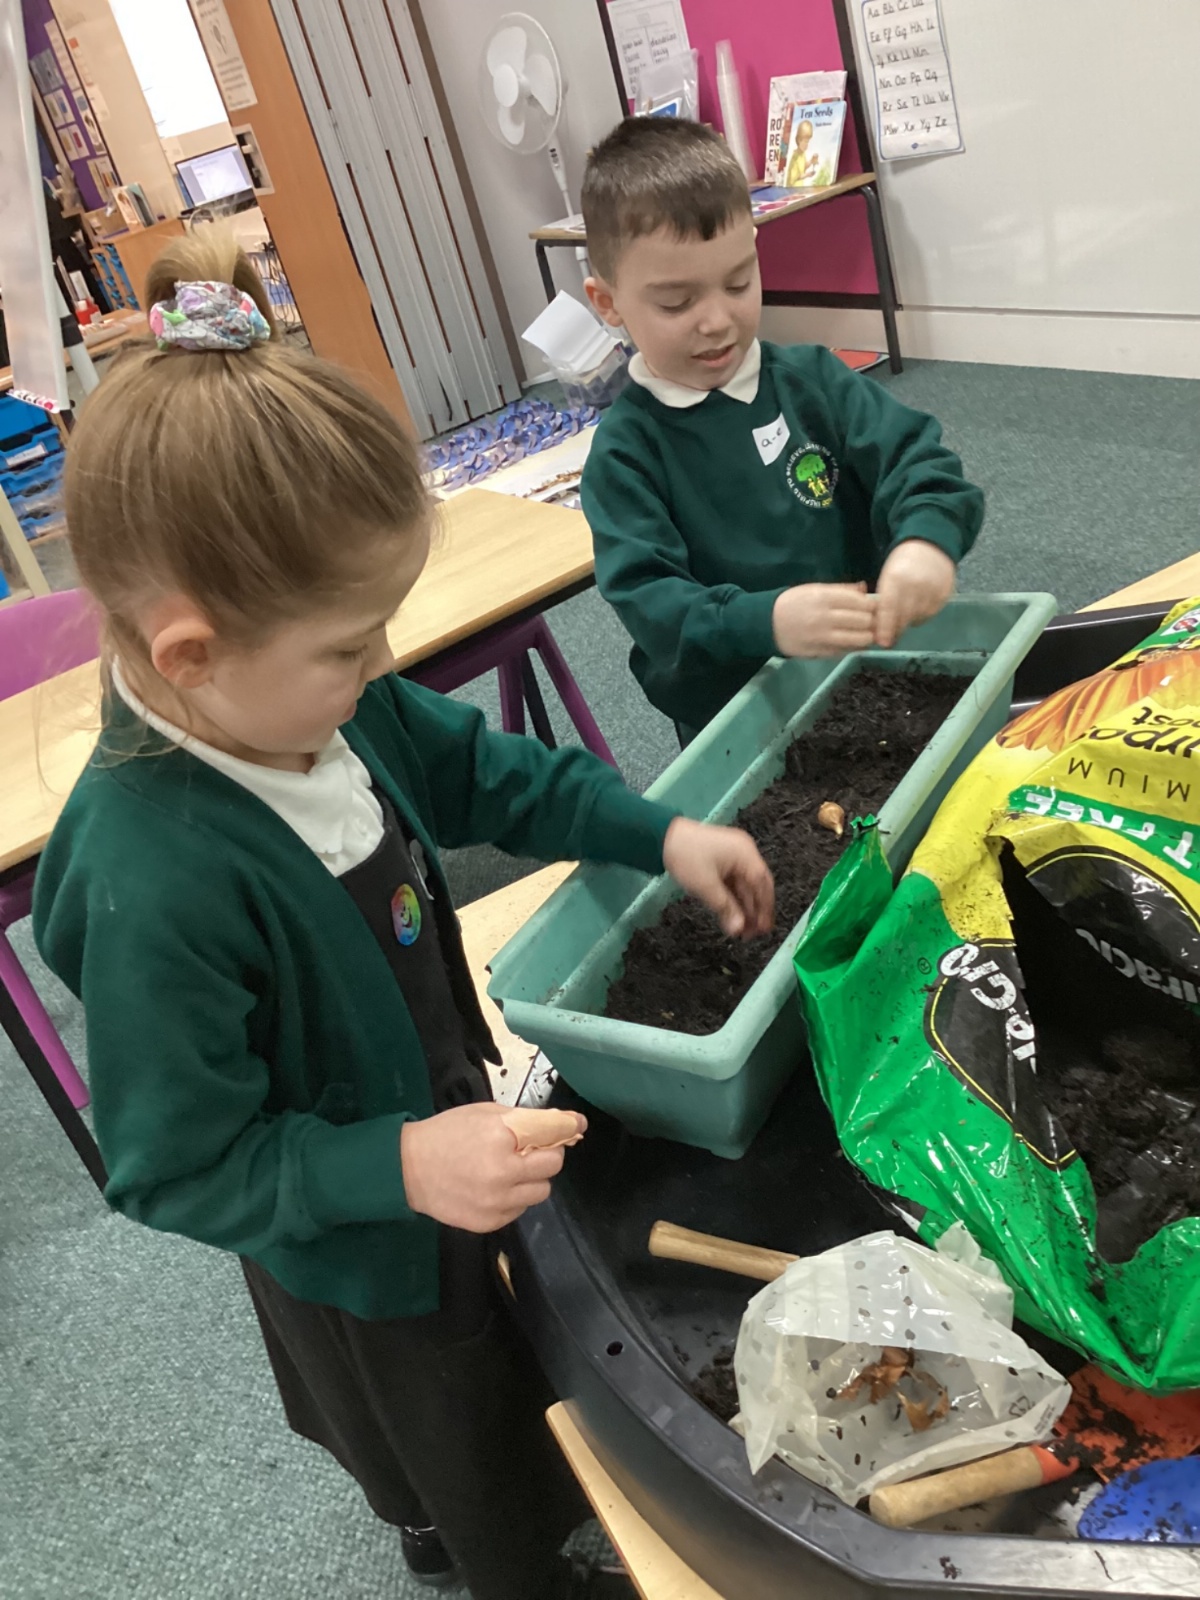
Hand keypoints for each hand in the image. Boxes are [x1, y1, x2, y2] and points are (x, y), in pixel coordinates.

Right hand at [400, 1102, 586, 1231]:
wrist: (407, 1169)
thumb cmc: (447, 1134)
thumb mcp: (484, 1113)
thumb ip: (522, 1119)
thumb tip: (559, 1122)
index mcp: (501, 1138)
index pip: (552, 1133)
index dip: (569, 1127)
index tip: (578, 1124)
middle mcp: (503, 1172)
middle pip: (552, 1166)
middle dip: (547, 1155)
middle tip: (532, 1150)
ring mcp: (497, 1202)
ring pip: (541, 1192)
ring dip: (533, 1180)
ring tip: (510, 1171)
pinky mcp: (489, 1222)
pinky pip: (520, 1210)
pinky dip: (515, 1198)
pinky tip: (495, 1188)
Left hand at [662, 816, 774, 939]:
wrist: (662, 835)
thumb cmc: (687, 857)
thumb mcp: (706, 886)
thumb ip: (725, 908)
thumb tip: (738, 930)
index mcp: (746, 854)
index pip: (763, 884)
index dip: (765, 908)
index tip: (764, 929)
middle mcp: (745, 853)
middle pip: (757, 885)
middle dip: (756, 910)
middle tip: (754, 934)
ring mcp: (734, 855)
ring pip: (744, 885)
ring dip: (744, 906)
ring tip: (742, 930)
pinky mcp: (723, 859)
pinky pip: (734, 881)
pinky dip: (734, 898)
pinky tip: (733, 915)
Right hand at [772, 583, 877, 657]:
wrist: (768, 624)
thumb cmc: (793, 603)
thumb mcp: (814, 589)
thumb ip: (841, 589)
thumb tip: (864, 589)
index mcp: (825, 597)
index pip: (861, 602)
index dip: (872, 605)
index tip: (873, 607)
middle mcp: (826, 617)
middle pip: (864, 620)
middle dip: (872, 620)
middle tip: (871, 620)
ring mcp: (824, 637)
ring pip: (860, 639)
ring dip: (866, 636)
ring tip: (865, 633)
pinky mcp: (821, 652)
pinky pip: (847, 651)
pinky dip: (854, 647)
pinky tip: (852, 642)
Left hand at [875, 541, 955, 648]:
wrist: (930, 546)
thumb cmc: (902, 563)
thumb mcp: (886, 576)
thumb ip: (883, 600)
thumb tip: (878, 629)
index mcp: (896, 579)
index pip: (888, 609)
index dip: (885, 628)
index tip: (882, 643)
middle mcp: (915, 585)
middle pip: (903, 617)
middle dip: (895, 629)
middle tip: (888, 638)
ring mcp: (932, 590)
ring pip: (917, 618)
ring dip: (908, 621)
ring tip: (904, 612)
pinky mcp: (944, 594)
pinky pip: (929, 614)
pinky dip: (921, 615)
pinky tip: (917, 605)